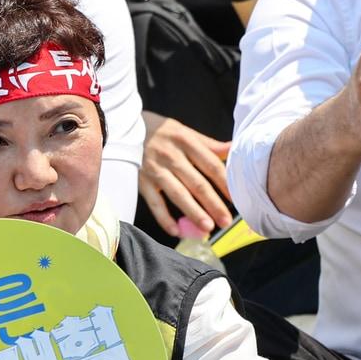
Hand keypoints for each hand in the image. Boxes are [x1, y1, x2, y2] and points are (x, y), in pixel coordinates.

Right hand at [138, 111, 233, 235]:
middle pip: (197, 183)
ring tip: (207, 228)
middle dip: (213, 204)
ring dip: (193, 212)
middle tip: (225, 222)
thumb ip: (210, 145)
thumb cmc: (163, 133)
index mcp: (186, 141)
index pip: (210, 165)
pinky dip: (164, 218)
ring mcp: (155, 169)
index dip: (224, 183)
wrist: (125, 127)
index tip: (235, 199)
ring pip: (177, 194)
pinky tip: (176, 232)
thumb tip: (234, 148)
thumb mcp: (186, 132)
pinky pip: (154, 203)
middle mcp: (171, 155)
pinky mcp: (141, 181)